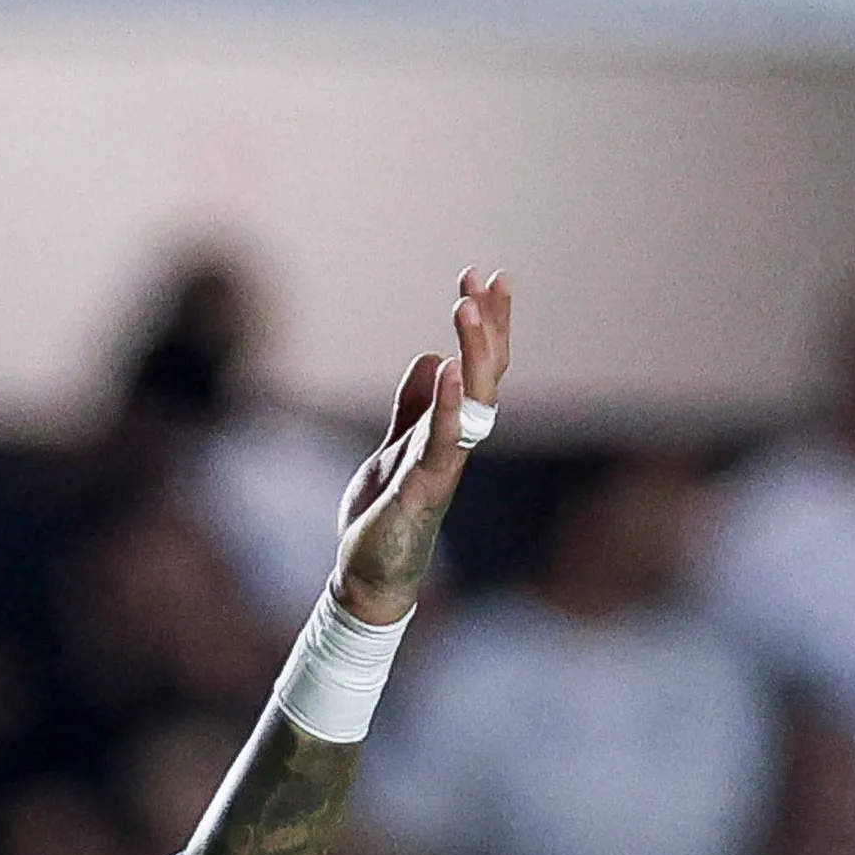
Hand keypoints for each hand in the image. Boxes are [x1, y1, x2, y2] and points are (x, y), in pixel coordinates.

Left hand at [334, 269, 512, 628]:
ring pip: (473, 402)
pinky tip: (446, 366)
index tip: (486, 278)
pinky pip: (442, 442)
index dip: (487, 324)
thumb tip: (429, 359)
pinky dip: (447, 405)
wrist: (367, 578)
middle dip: (487, 325)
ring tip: (466, 305)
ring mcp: (442, 467)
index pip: (478, 368)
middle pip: (486, 375)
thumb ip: (413, 406)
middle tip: (481, 276)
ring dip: (473, 352)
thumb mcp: (394, 446)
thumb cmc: (383, 518)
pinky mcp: (422, 491)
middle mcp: (455, 444)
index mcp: (449, 431)